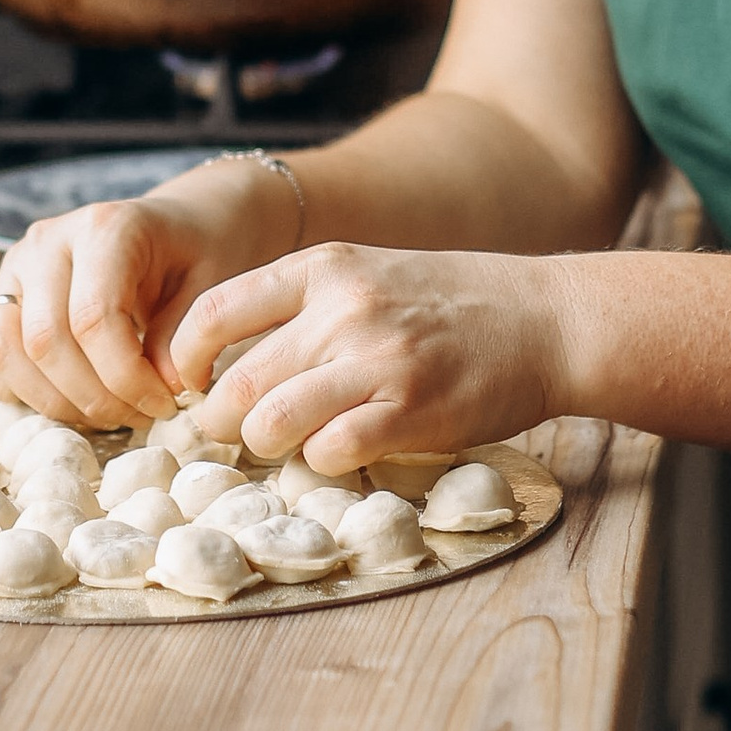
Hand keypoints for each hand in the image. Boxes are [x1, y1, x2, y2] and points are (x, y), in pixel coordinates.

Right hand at [0, 163, 301, 429]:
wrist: (182, 225)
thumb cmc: (199, 254)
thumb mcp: (211, 287)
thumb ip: (183, 337)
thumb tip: (160, 389)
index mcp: (104, 228)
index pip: (93, 319)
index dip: (125, 377)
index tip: (163, 403)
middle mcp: (47, 241)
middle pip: (44, 341)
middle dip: (94, 397)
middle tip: (139, 414)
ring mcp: (14, 267)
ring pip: (2, 351)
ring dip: (53, 401)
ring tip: (107, 410)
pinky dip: (10, 388)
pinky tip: (63, 395)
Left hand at [167, 242, 567, 470]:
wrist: (546, 320)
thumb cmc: (452, 305)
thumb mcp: (369, 275)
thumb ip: (304, 308)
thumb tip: (227, 366)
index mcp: (324, 268)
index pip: (214, 314)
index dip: (185, 361)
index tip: (190, 386)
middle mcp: (343, 309)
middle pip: (235, 384)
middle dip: (219, 424)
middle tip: (229, 436)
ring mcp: (377, 361)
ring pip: (271, 424)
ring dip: (267, 448)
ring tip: (284, 446)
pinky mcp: (409, 412)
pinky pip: (328, 452)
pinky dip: (321, 462)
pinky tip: (339, 451)